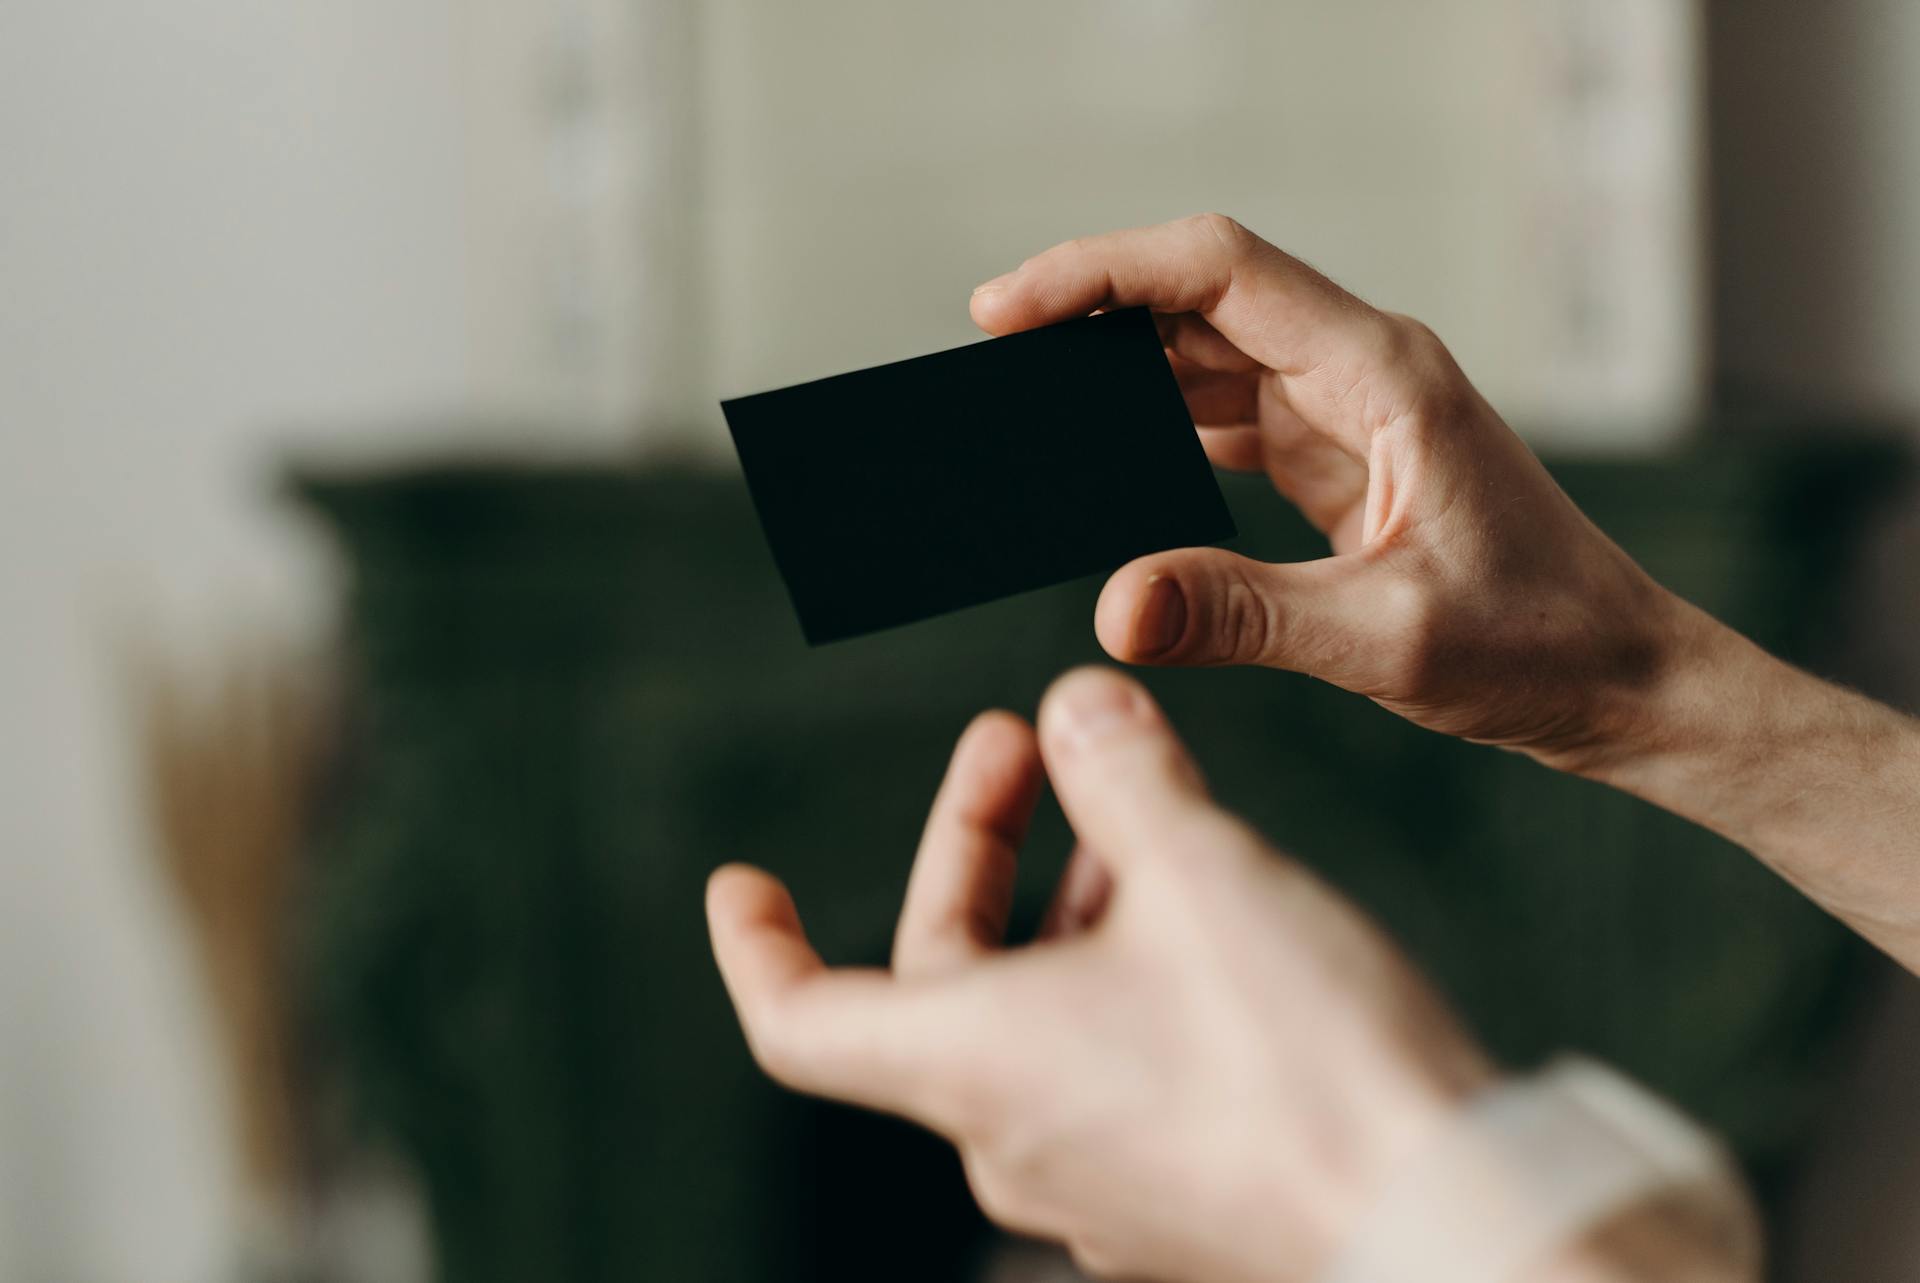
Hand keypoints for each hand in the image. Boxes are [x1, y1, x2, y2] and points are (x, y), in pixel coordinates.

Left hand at [708, 667, 1492, 1281]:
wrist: (1447, 1225)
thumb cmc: (1306, 1058)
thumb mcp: (1200, 871)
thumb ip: (1120, 774)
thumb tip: (1073, 703)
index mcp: (972, 1063)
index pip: (801, 1017)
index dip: (758, 943)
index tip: (740, 881)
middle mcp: (1012, 1138)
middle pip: (942, 976)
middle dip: (975, 848)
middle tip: (1023, 741)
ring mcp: (1095, 1182)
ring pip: (1036, 1014)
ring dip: (1063, 904)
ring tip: (1131, 808)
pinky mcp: (1175, 1199)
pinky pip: (1107, 1067)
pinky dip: (1120, 972)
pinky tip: (1199, 905)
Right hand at [971, 214, 1694, 768]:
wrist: (1624, 683)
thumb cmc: (1543, 647)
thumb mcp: (1386, 638)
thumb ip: (1243, 615)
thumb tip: (1112, 609)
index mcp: (1384, 375)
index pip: (1217, 272)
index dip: (1099, 272)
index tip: (1004, 308)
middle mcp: (1364, 372)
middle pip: (1199, 300)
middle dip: (1089, 318)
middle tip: (990, 366)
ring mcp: (1351, 414)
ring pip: (1207, 359)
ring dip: (1119, 378)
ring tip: (1030, 417)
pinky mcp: (1342, 463)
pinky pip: (1228, 421)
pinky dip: (1159, 433)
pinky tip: (1107, 465)